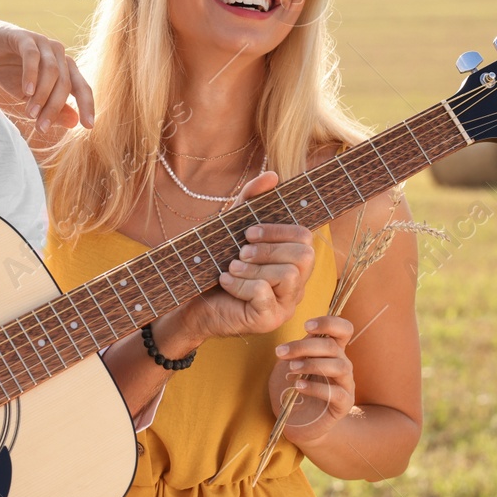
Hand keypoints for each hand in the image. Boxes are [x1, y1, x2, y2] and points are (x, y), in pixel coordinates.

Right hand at [0, 13, 94, 131]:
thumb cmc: (10, 72)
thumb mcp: (31, 96)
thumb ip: (52, 108)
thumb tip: (74, 123)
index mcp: (65, 67)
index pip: (82, 87)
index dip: (87, 106)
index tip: (89, 126)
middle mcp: (58, 53)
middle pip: (65, 83)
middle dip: (54, 108)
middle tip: (41, 127)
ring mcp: (42, 43)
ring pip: (51, 71)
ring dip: (42, 95)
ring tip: (31, 113)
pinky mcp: (23, 37)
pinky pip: (32, 56)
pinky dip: (31, 74)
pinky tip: (26, 91)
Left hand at [178, 171, 314, 340]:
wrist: (191, 302)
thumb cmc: (215, 265)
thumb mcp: (231, 229)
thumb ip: (250, 202)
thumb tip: (272, 175)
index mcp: (292, 262)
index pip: (305, 237)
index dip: (279, 230)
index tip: (249, 232)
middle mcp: (296, 285)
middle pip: (304, 256)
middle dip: (268, 249)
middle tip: (241, 253)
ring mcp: (285, 305)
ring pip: (288, 275)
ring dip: (253, 267)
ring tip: (231, 269)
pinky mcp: (269, 321)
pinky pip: (265, 293)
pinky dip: (241, 284)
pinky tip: (226, 282)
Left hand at [268, 315, 356, 444]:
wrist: (299, 422)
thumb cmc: (294, 389)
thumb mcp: (290, 365)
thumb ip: (295, 352)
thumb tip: (290, 344)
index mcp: (332, 351)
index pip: (343, 329)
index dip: (329, 323)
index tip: (306, 326)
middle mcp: (343, 365)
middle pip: (333, 347)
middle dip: (304, 346)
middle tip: (280, 352)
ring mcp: (346, 385)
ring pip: (339, 366)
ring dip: (312, 364)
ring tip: (291, 369)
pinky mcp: (343, 404)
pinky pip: (335, 393)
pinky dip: (316, 387)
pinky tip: (298, 386)